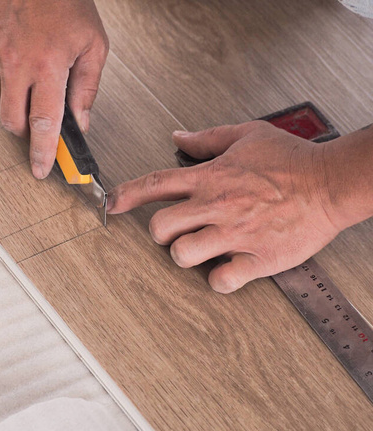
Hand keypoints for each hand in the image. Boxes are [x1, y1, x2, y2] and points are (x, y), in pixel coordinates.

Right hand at [0, 0, 108, 178]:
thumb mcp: (93, 46)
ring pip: (1, 102)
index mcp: (47, 65)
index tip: (41, 170)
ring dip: (17, 102)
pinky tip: (20, 59)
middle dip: (27, 132)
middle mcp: (15, 63)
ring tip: (35, 77)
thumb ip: (86, 89)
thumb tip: (79, 123)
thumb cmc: (67, 3)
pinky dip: (6, 79)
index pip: (43, 123)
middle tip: (41, 124)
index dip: (43, 152)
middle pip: (13, 122)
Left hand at [107, 121, 372, 292]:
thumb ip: (207, 138)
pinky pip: (222, 280)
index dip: (127, 195)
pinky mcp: (257, 259)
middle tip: (172, 232)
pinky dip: (219, 280)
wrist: (332, 184)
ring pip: (184, 255)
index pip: (156, 185)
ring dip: (185, 256)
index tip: (113, 203)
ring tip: (200, 250)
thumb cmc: (293, 160)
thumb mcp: (247, 135)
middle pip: (161, 228)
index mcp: (212, 178)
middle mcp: (218, 206)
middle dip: (158, 233)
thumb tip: (177, 137)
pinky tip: (227, 268)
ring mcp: (236, 235)